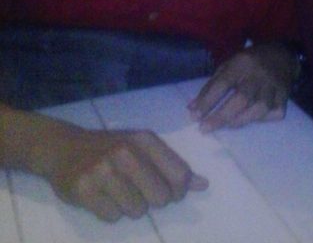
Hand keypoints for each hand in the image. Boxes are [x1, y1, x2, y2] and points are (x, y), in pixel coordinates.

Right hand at [42, 124, 207, 221]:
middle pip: (161, 198)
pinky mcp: (84, 189)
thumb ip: (173, 167)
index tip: (168, 191)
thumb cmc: (112, 148)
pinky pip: (112, 217)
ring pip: (137, 211)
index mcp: (145, 139)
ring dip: (130, 207)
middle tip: (137, 189)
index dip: (178, 191)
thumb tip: (203, 185)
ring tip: (117, 190)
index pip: (179, 176)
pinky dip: (110, 212)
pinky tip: (102, 196)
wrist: (65, 148)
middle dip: (152, 200)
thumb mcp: (144, 149)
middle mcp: (125, 152)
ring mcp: (103, 170)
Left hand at [188, 44, 296, 132]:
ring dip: (240, 120)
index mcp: (241, 63)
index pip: (223, 83)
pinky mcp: (284, 96)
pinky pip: (274, 113)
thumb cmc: (249, 62)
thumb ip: (211, 86)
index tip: (194, 116)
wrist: (282, 54)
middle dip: (221, 116)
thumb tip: (192, 108)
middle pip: (241, 98)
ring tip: (226, 125)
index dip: (208, 100)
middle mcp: (258, 75)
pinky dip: (262, 119)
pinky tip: (252, 118)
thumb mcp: (228, 65)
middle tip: (205, 128)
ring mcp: (273, 86)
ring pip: (259, 108)